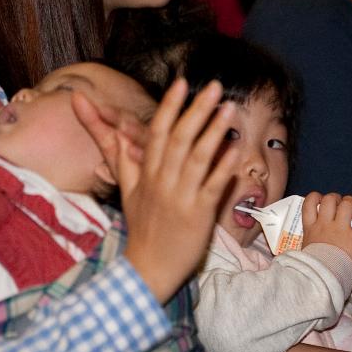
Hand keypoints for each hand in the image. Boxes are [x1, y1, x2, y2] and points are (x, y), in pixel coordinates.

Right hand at [73, 80, 237, 302]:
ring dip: (214, 131)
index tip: (181, 83)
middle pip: (180, 138)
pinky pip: (214, 186)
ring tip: (229, 108)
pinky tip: (237, 147)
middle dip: (196, 109)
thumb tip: (114, 135)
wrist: (147, 269)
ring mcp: (181, 197)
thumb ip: (122, 161)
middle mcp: (163, 181)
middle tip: (214, 86)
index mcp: (147, 173)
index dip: (170, 106)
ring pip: (198, 158)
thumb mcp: (127, 192)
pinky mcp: (198, 214)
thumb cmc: (141, 229)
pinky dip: (225, 165)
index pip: (158, 132)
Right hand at [301, 192, 351, 263]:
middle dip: (340, 199)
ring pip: (348, 203)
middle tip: (344, 207)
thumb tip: (300, 245)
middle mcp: (324, 224)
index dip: (316, 197)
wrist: (319, 279)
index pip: (309, 201)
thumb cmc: (311, 269)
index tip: (322, 201)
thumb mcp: (304, 252)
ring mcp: (339, 230)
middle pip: (331, 198)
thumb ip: (307, 244)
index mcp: (311, 228)